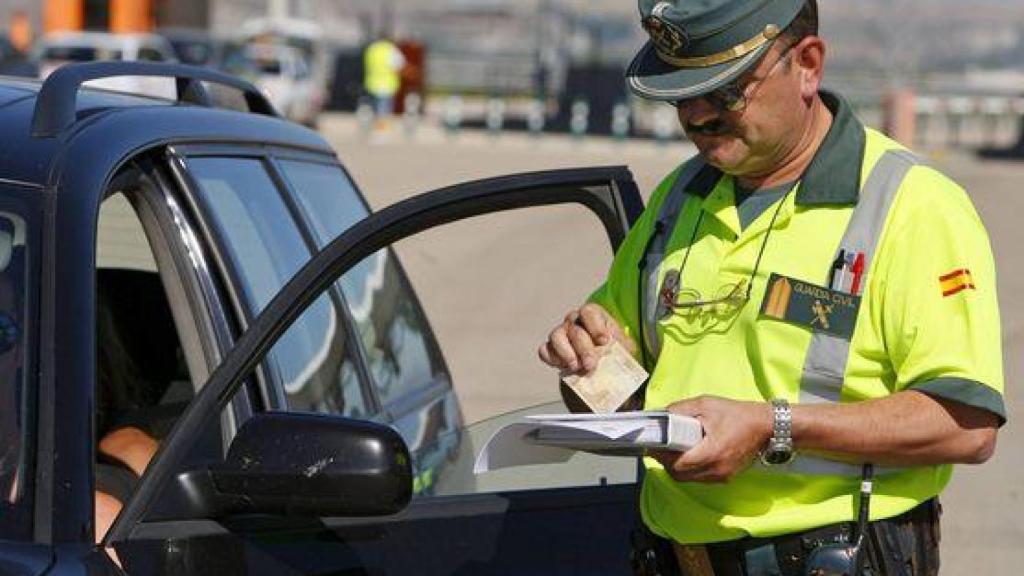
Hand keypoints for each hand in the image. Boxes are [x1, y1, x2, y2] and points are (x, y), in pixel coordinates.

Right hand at [538, 303, 634, 373]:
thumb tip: (624, 353)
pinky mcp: (551, 349)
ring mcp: (561, 334)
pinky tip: (564, 368)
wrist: (602, 365)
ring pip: (556, 336)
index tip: (604, 341)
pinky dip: (552, 359)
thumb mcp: (624, 347)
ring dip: (566, 353)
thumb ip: (624, 348)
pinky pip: (545, 351)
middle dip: (583, 349)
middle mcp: (574, 321)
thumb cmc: (614, 351)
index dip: (596, 326)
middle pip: (575, 329)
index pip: (589, 312)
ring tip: (576, 367)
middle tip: (591, 365)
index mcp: (593, 315)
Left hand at [649, 395, 772, 483]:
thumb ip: (680, 409)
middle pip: (679, 475)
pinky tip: (690, 454)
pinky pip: (700, 478)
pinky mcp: (725, 478)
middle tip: (661, 448)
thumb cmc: (736, 414)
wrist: (766, 426)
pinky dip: (690, 470)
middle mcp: (716, 469)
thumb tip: (660, 415)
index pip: (677, 464)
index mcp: (711, 452)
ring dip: (677, 467)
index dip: (661, 456)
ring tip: (674, 450)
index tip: (653, 446)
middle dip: (666, 462)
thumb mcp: (706, 404)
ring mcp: (722, 476)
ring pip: (688, 479)